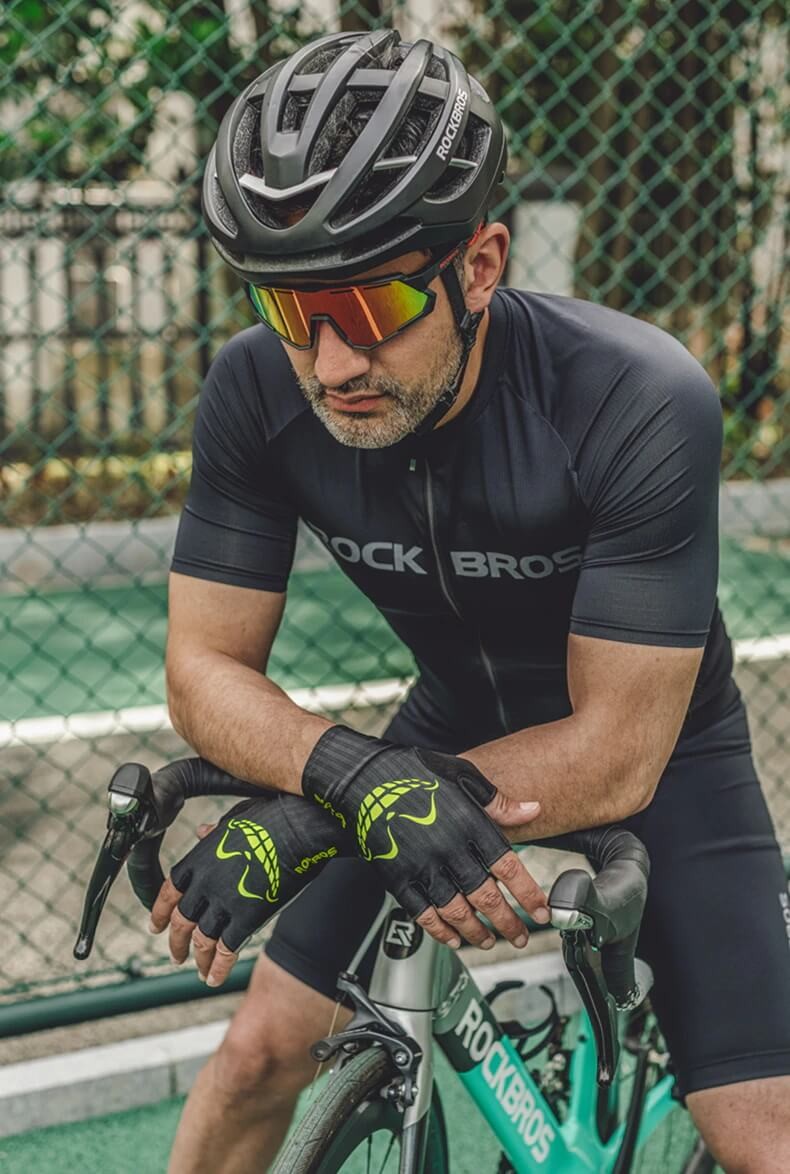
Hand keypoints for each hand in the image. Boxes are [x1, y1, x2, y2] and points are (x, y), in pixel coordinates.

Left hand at [149, 793, 347, 986]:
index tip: (155, 927)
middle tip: (176, 956)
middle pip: (181, 922)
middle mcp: (204, 883)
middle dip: (176, 943)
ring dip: (197, 960)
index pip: (168, 892)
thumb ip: (214, 831)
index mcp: (198, 858)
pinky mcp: (247, 918)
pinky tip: (214, 979)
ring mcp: (224, 902)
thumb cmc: (271, 817)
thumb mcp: (234, 818)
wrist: (300, 827)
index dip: (159, 913)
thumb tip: (201, 831)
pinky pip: (226, 950)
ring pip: (201, 941)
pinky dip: (218, 968)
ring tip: (198, 971)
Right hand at [302, 728, 548, 949]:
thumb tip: (533, 810)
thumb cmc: (412, 772)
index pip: (508, 867)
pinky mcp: (398, 878)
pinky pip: (423, 914)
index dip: (529, 894)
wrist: (360, 779)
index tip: (542, 912)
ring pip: (457, 912)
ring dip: (477, 932)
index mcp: (468, 824)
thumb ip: (496, 800)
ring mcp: (422, 867)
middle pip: (486, 898)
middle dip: (509, 923)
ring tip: (490, 941)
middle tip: (521, 937)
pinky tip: (453, 940)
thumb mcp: (460, 774)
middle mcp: (448, 850)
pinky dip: (440, 932)